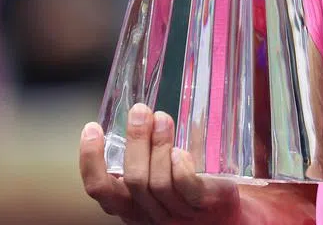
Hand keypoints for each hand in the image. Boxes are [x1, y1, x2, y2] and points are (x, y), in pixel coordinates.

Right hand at [79, 104, 241, 223]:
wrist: (231, 208)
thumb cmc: (193, 184)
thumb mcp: (161, 169)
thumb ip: (148, 150)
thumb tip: (140, 111)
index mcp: (131, 203)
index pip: (100, 189)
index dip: (91, 160)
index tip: (92, 128)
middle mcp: (149, 212)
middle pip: (132, 180)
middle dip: (135, 141)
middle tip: (140, 111)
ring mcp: (176, 212)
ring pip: (157, 183)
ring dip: (158, 146)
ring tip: (163, 119)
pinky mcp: (202, 206)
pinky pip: (185, 188)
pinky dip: (179, 166)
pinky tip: (180, 150)